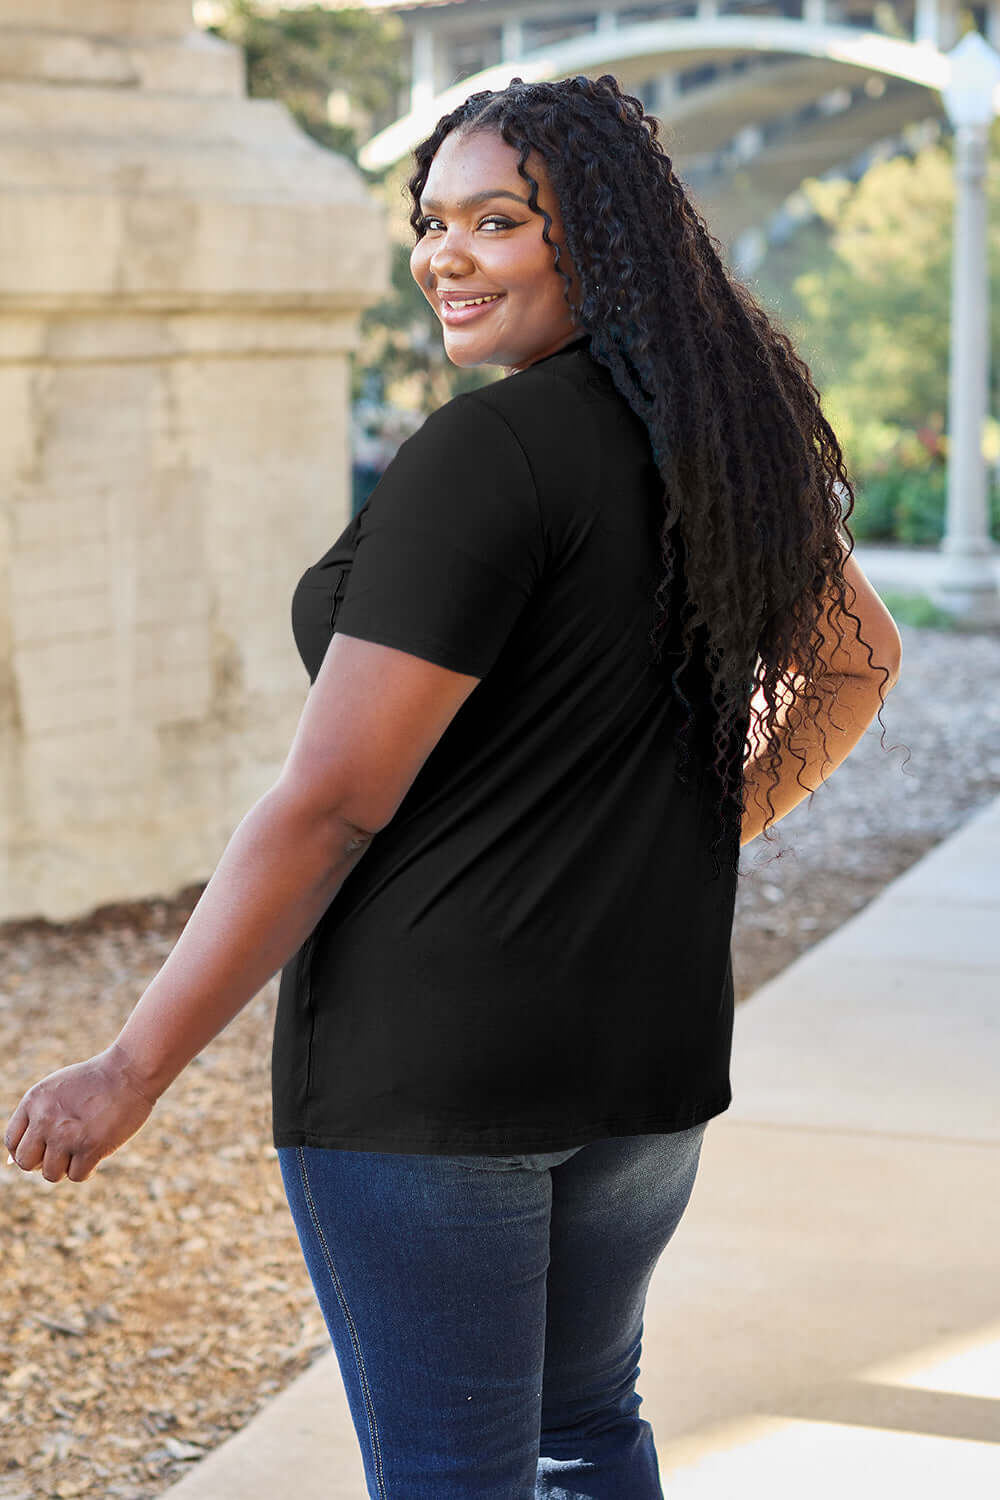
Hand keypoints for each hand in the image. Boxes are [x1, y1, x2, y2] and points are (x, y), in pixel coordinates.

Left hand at [4, 1044, 155, 1183]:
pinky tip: (96, 1153)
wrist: (130, 1072)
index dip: (25, 1150)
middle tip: (62, 1152)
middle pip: (26, 1163)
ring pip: (51, 1174)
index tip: (42, 1149)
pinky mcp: (90, 1147)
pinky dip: (87, 1169)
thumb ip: (34, 1119)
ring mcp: (67, 1135)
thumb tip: (11, 1162)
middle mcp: (45, 1120)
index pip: (12, 1141)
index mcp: (34, 1102)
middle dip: (42, 1162)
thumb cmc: (94, 1081)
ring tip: (82, 1149)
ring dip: (66, 1167)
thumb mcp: (56, 1090)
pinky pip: (77, 1175)